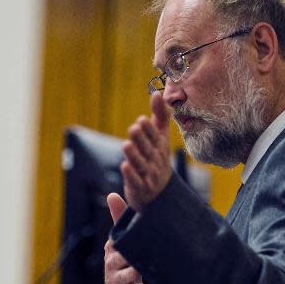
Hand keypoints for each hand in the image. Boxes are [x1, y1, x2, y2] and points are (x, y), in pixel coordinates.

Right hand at [104, 192, 145, 283]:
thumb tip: (111, 194)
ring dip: (133, 274)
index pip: (117, 241)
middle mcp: (111, 263)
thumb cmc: (124, 263)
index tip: (131, 238)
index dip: (124, 240)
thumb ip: (119, 219)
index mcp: (112, 248)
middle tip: (139, 255)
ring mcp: (115, 279)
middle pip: (120, 258)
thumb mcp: (121, 242)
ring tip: (139, 272)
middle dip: (129, 257)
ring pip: (125, 275)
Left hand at [120, 92, 172, 211]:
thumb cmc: (157, 156)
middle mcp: (156, 161)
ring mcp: (149, 176)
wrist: (160, 190)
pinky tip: (124, 167)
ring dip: (134, 156)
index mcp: (160, 147)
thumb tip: (156, 93)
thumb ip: (160, 115)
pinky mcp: (141, 188)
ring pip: (141, 165)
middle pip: (148, 150)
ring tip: (126, 145)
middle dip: (141, 140)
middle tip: (133, 129)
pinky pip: (136, 182)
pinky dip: (131, 176)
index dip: (149, 129)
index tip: (141, 119)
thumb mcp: (160, 136)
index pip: (156, 137)